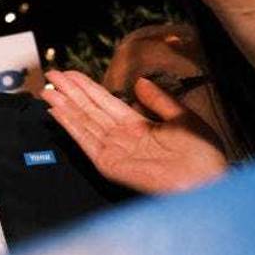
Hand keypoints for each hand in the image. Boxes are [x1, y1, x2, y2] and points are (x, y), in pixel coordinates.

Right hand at [42, 70, 227, 192]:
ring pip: (83, 123)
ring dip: (64, 106)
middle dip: (70, 93)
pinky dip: (71, 127)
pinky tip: (58, 112)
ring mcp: (114, 151)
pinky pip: (86, 142)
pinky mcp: (110, 165)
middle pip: (89, 110)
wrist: (207, 181)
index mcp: (139, 126)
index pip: (106, 102)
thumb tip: (139, 82)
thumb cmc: (203, 155)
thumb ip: (159, 100)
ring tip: (47, 91)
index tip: (71, 73)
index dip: (87, 87)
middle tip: (51, 75)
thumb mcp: (184, 118)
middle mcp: (122, 137)